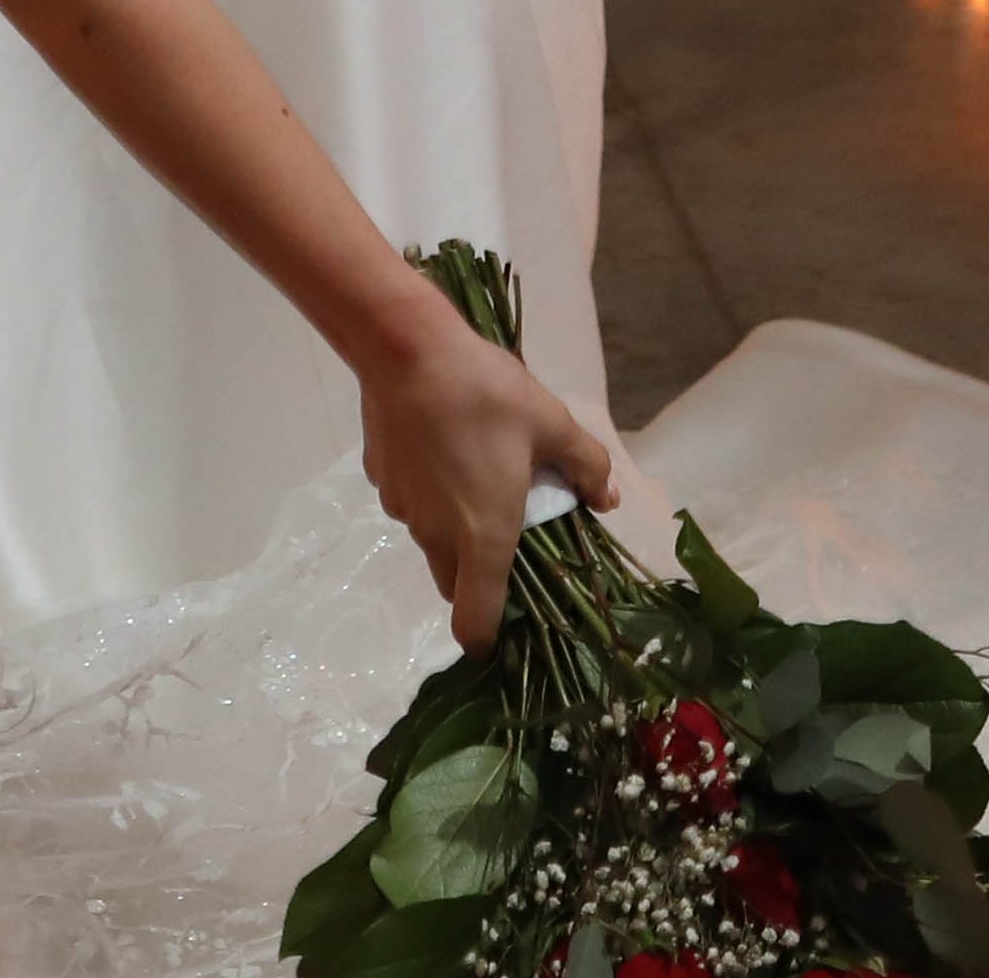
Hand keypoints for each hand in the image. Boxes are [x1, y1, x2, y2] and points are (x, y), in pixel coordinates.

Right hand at [354, 289, 618, 650]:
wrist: (405, 349)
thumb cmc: (486, 395)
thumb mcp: (553, 423)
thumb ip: (586, 467)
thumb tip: (607, 499)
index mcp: (484, 537)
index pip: (474, 621)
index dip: (488, 638)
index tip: (505, 628)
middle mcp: (437, 535)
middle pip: (454, 583)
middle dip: (478, 578)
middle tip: (508, 535)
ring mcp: (403, 508)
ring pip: (431, 540)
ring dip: (453, 528)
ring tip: (476, 477)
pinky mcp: (381, 479)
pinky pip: (410, 502)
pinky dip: (429, 492)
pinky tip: (441, 448)